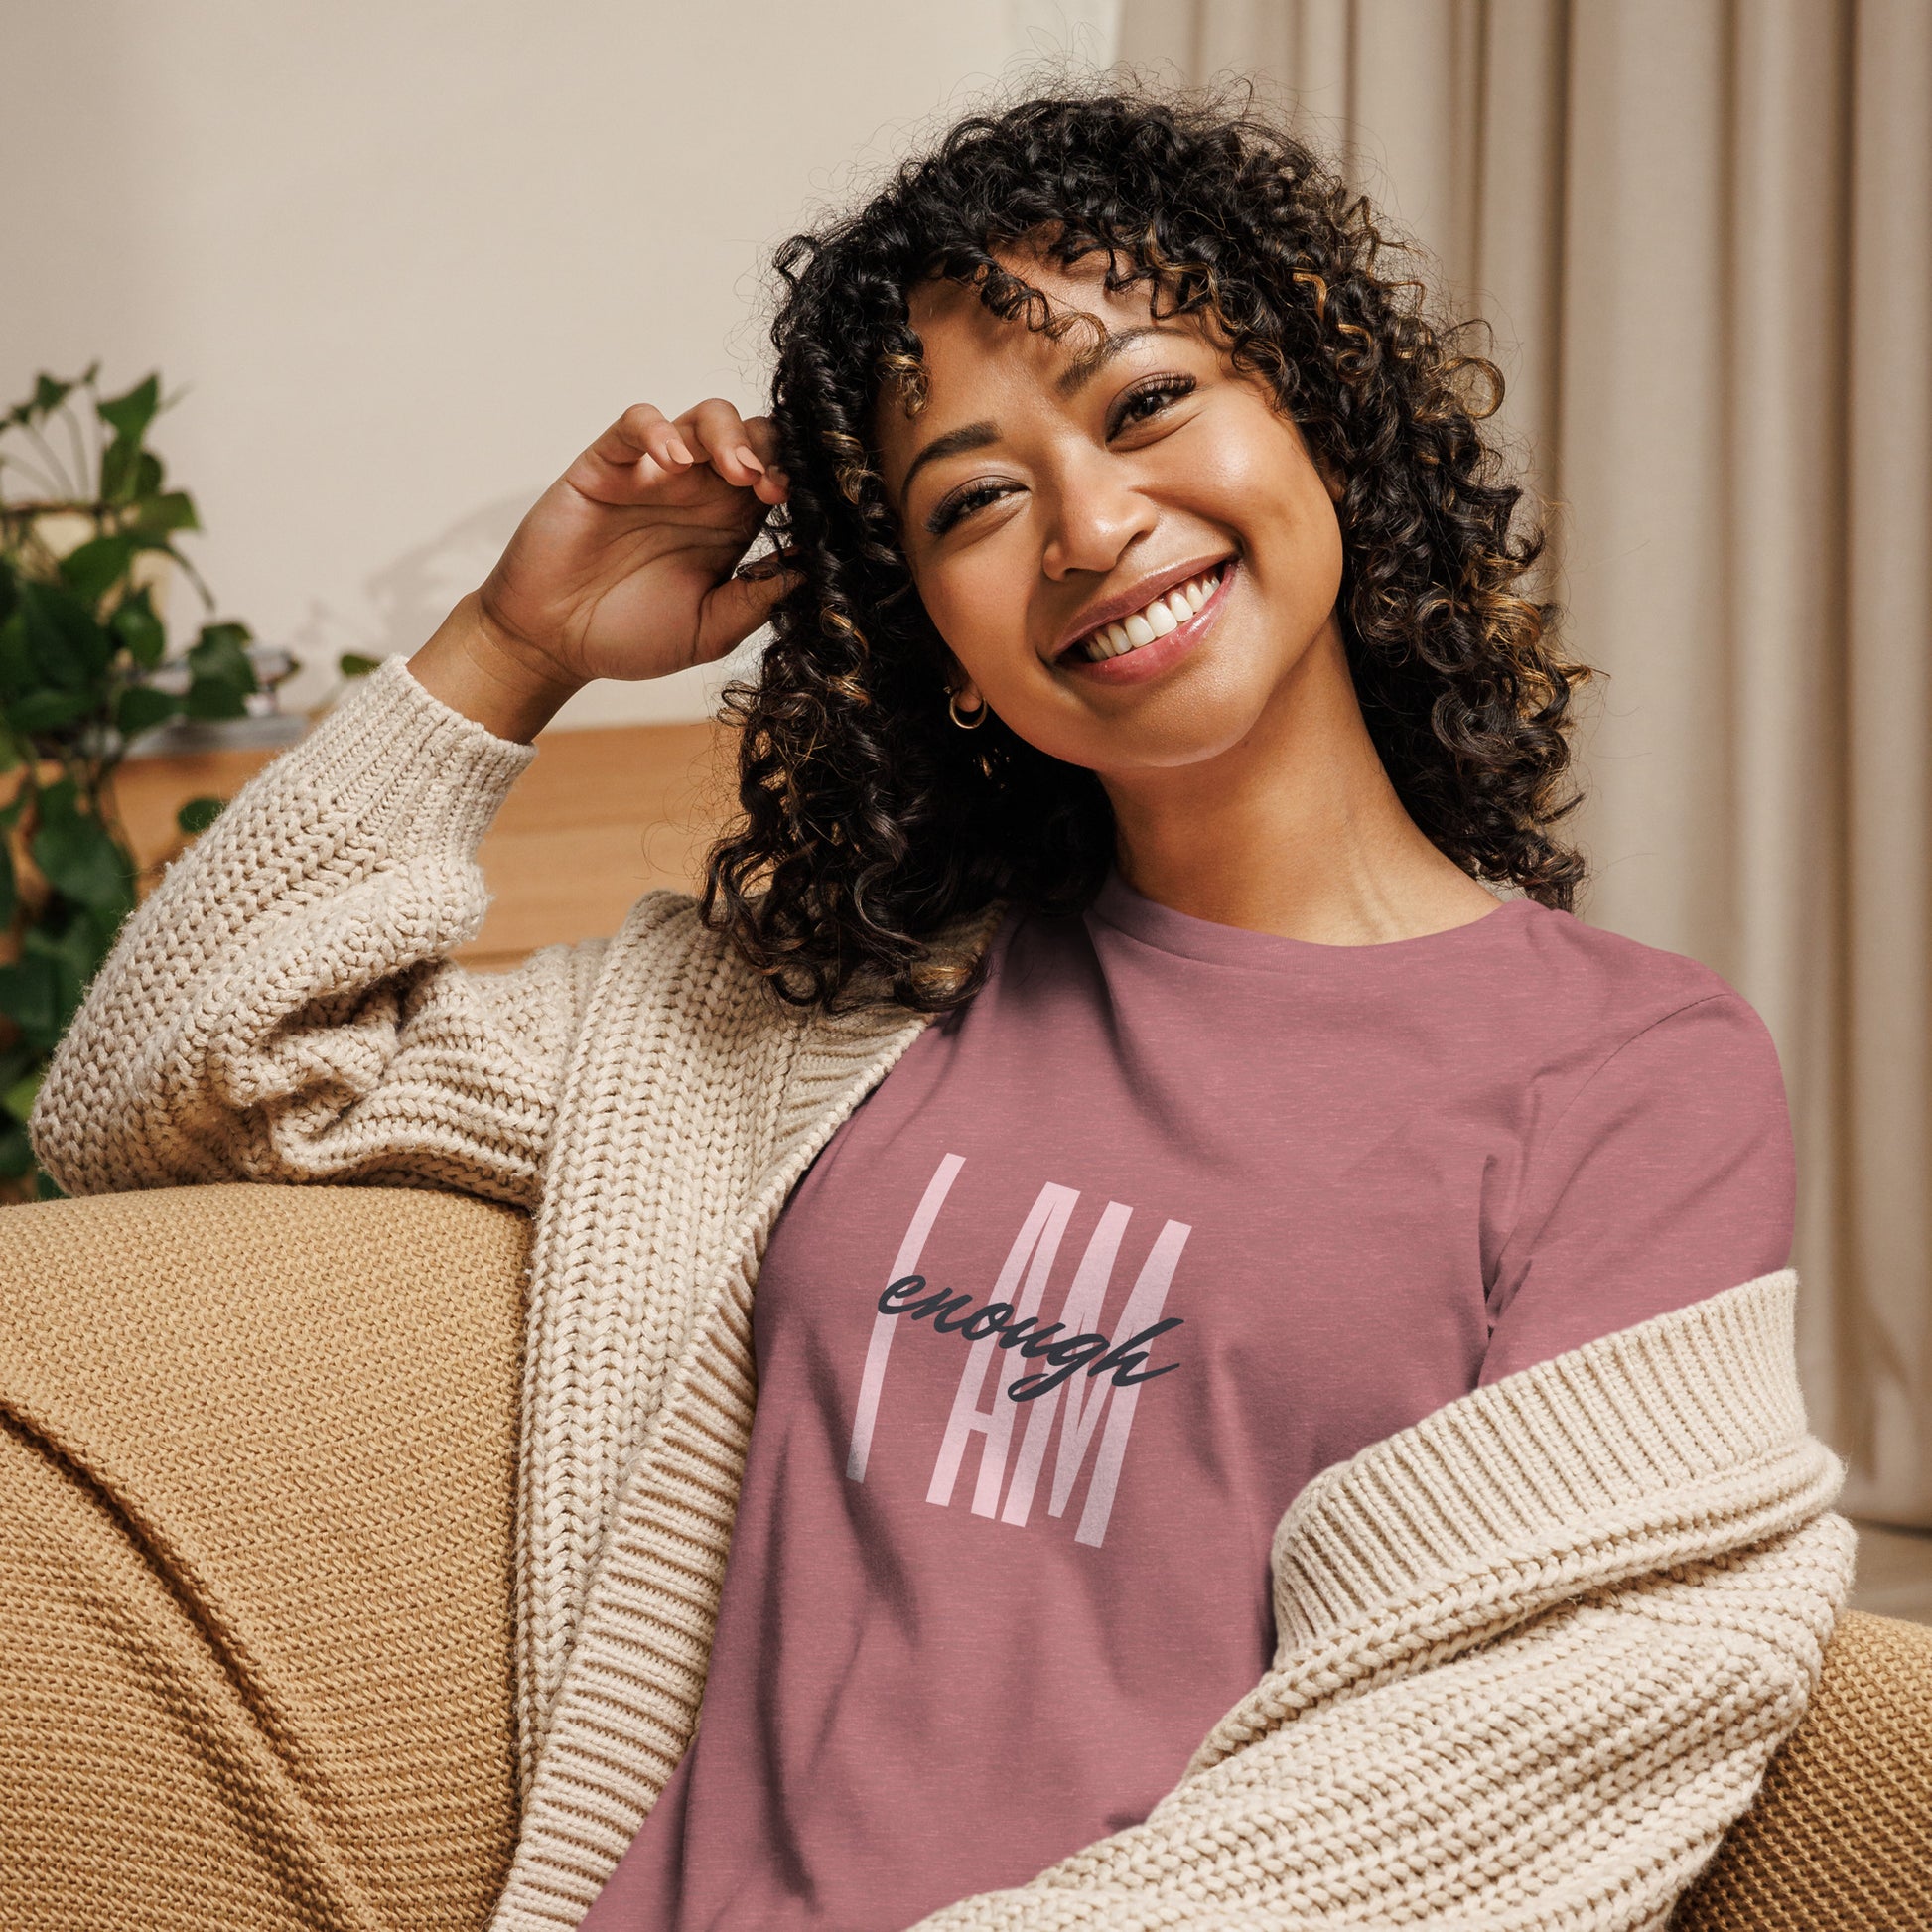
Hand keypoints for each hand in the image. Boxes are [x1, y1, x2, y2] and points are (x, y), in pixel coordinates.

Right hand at [412, 399, 798, 739]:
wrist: (554, 644)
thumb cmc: (630, 637)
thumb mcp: (709, 631)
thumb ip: (756, 601)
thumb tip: (811, 572)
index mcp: (731, 526)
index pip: (778, 479)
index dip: (796, 483)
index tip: (801, 508)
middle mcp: (699, 492)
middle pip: (752, 437)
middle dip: (772, 451)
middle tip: (772, 487)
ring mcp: (654, 473)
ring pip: (704, 418)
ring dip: (729, 435)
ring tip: (737, 471)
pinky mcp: (607, 465)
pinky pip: (636, 423)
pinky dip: (659, 430)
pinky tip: (672, 461)